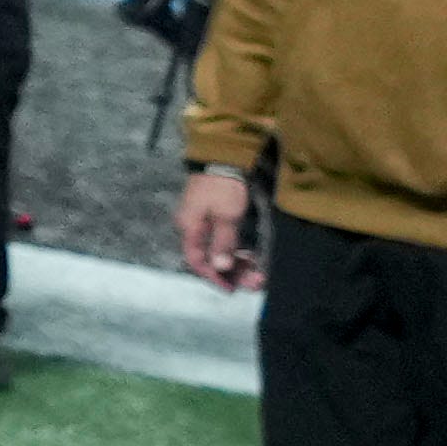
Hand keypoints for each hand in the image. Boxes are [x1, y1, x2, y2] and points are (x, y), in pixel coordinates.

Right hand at [175, 164, 265, 292]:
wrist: (223, 156)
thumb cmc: (223, 186)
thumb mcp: (226, 215)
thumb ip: (223, 243)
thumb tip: (220, 268)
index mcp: (190, 227)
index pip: (197, 260)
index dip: (214, 277)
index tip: (231, 289)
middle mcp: (193, 227)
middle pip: (209, 257)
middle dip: (231, 272)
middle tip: (253, 283)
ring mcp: (203, 221)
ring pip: (217, 249)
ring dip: (236, 263)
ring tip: (256, 272)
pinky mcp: (213, 215)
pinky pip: (222, 240)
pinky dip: (235, 250)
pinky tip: (249, 256)